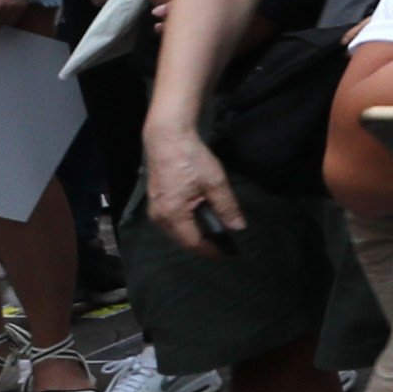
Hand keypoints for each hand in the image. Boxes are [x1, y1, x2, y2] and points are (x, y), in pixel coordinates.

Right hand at [142, 118, 243, 256]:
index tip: (229, 254)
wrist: (167, 138)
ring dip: (195, 235)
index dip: (212, 250)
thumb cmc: (190, 158)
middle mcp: (159, 217)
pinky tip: (201, 221)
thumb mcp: (215, 182)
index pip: (193, 243)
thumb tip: (237, 227)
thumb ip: (227, 207)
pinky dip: (187, 226)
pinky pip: (172, 223)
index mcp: (173, 214)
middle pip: (183, 240)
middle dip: (204, 244)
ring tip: (216, 234)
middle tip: (225, 244)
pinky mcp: (155, 202)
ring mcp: (155, 210)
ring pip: (176, 232)